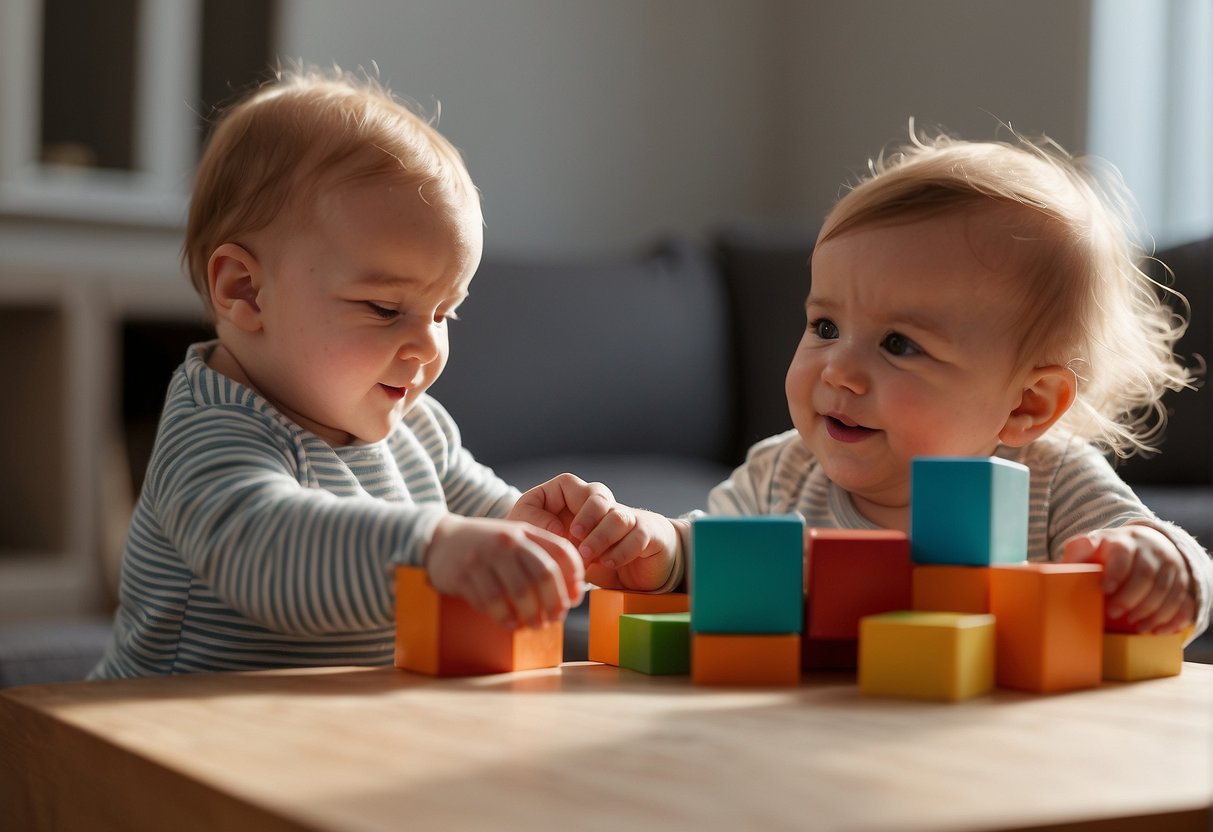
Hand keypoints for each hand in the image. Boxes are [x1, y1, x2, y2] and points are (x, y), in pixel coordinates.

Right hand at [424, 514, 583, 628]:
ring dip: (531, 614)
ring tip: (535, 626)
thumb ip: (540, 557)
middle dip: (554, 602)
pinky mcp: (465, 574)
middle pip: (543, 573)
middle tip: (556, 619)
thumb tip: (572, 591)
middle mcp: (507, 541)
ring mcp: (485, 556)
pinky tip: (510, 624)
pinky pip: (491, 601)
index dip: (574, 577)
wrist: (440, 540)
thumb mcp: (514, 541)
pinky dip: (505, 617)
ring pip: (518, 591)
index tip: (575, 598)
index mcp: (525, 532)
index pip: (561, 551)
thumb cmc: (487, 548)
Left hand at [509, 473, 681, 590]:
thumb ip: (545, 531)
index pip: (568, 483)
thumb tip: (557, 531)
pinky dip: (620, 551)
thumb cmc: (589, 558)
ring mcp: (629, 518)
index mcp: (579, 500)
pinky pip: (637, 536)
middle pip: (597, 494)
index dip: (559, 502)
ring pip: (617, 516)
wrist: (637, 574)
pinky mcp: (647, 536)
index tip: (558, 532)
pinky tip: (607, 563)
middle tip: (575, 538)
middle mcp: (606, 504)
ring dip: (600, 537)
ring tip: (587, 556)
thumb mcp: (561, 548)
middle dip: (585, 517)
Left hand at [1061, 525, 1194, 633]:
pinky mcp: (1182, 580)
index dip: (1114, 572)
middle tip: (1114, 614)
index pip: (1122, 553)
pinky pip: (1182, 601)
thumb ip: (1077, 553)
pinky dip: (1170, 618)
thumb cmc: (1110, 552)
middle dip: (1130, 598)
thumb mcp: (1092, 547)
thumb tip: (1062, 560)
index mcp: (1124, 540)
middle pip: (1145, 574)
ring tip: (1134, 625)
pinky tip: (1156, 629)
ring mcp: (1169, 565)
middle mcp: (1150, 550)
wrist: (1146, 544)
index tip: (1104, 589)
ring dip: (1149, 611)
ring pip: (1165, 590)